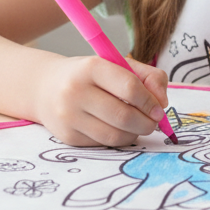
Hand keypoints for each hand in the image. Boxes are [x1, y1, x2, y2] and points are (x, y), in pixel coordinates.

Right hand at [31, 55, 168, 146]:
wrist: (46, 87)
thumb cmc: (90, 75)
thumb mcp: (118, 65)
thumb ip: (148, 77)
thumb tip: (162, 103)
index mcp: (91, 67)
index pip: (129, 87)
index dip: (150, 101)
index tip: (159, 108)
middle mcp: (75, 91)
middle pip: (123, 116)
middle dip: (147, 123)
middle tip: (153, 122)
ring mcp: (68, 116)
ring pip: (115, 135)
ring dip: (135, 134)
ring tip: (138, 126)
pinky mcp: (67, 136)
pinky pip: (103, 144)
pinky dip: (119, 139)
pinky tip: (119, 129)